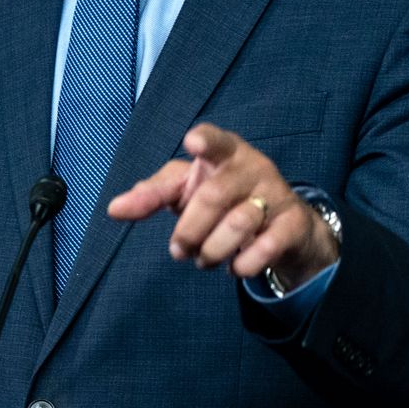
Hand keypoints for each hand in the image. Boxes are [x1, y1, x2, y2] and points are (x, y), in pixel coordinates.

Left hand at [106, 123, 337, 287]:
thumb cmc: (224, 198)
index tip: (192, 142)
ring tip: (203, 260)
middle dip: (188, 231)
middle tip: (178, 251)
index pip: (215, 140)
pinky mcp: (294, 223)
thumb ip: (152, 195)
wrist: (285, 227)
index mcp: (225, 152)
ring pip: (238, 224)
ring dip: (212, 251)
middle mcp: (253, 166)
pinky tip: (234, 267)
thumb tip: (114, 209)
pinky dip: (243, 265)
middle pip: (212, 196)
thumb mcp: (188, 190)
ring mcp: (277, 193)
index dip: (205, 142)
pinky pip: (267, 247)